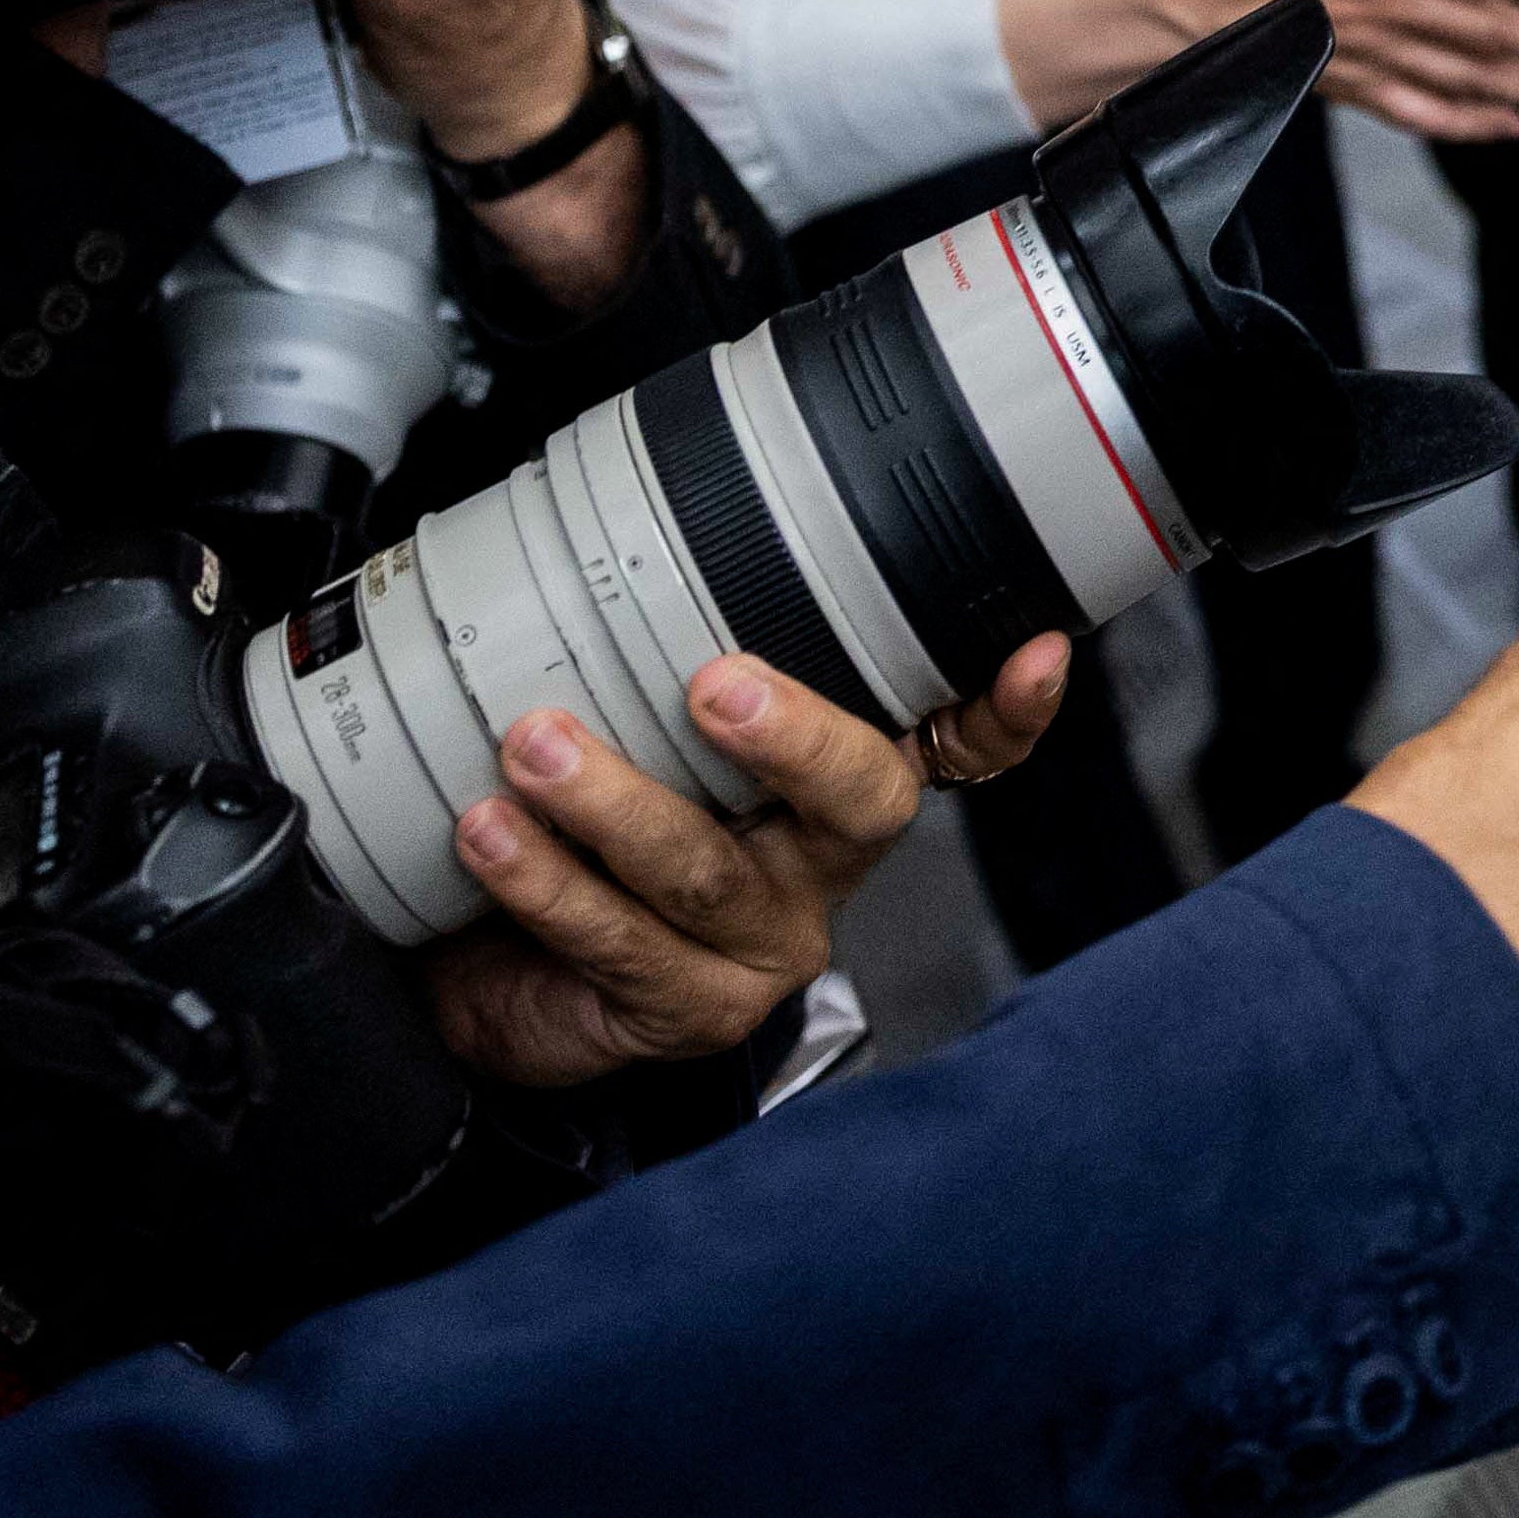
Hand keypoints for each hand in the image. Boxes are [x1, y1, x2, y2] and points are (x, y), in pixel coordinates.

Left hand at [417, 639, 1060, 1087]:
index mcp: (832, 781)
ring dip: (613, 801)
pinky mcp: (686, 1010)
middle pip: (857, 800)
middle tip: (711, 683)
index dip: (1008, 708)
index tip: (1030, 651)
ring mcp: (760, 943)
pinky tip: (492, 833)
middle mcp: (819, 862)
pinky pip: (620, 943)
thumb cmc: (575, 821)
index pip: (959, 742)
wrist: (488, 970)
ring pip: (707, 870)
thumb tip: (610, 506)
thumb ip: (651, 639)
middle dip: (793, 738)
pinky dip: (548, 881)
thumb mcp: (629, 721)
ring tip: (533, 747)